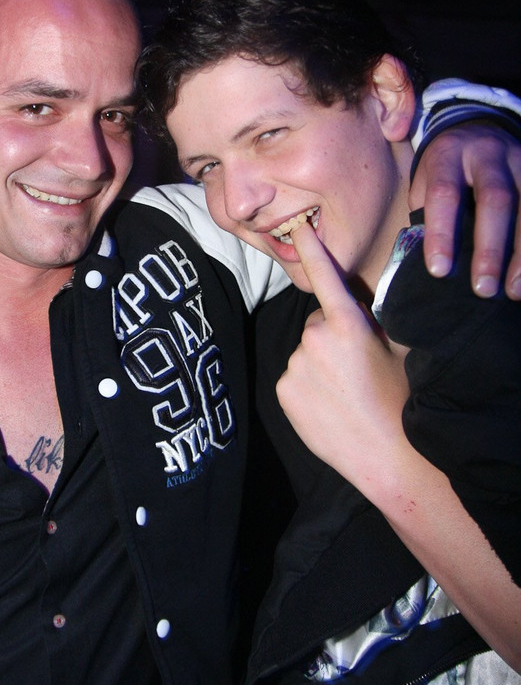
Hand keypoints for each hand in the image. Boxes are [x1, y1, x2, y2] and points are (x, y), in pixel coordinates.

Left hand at [275, 223, 409, 491]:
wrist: (387, 458)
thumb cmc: (400, 402)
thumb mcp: (399, 351)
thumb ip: (377, 321)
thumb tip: (363, 305)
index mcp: (348, 325)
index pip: (326, 277)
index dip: (311, 248)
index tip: (298, 226)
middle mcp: (315, 340)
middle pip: (319, 324)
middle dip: (333, 337)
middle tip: (358, 369)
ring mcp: (295, 366)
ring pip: (306, 352)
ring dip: (320, 363)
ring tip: (346, 392)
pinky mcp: (284, 391)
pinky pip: (294, 376)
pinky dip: (308, 385)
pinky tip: (330, 405)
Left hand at [410, 122, 520, 299]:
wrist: (479, 127)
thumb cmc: (446, 169)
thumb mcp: (426, 181)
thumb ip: (425, 214)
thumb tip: (428, 263)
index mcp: (448, 155)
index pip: (444, 194)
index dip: (442, 234)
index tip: (440, 271)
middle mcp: (487, 154)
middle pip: (494, 200)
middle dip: (490, 248)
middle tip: (483, 288)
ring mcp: (520, 161)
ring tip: (514, 290)